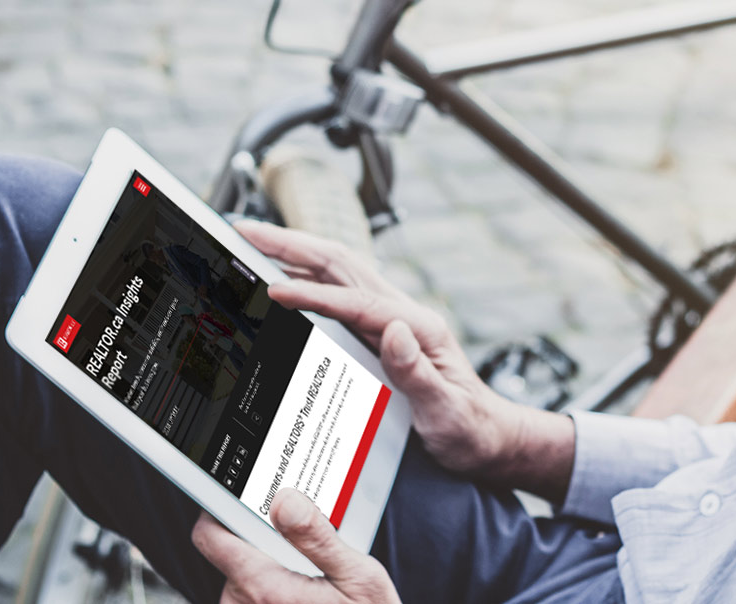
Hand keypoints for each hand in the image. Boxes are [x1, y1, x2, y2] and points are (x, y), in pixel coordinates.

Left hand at [192, 489, 399, 603]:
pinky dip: (274, 586)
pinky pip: (252, 595)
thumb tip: (285, 501)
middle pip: (233, 551)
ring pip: (243, 573)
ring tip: (310, 574)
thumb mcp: (357, 576)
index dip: (223, 509)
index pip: (211, 536)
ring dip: (271, 566)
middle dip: (265, 541)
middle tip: (304, 545)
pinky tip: (305, 590)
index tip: (245, 499)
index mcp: (263, 587)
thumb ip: (317, 537)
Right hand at [234, 221, 573, 496]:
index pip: (355, 301)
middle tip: (245, 231)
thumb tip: (395, 328)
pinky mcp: (382, 334)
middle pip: (342, 265)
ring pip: (338, 273)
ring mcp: (393, 321)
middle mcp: (404, 315)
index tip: (273, 288)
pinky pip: (338, 296)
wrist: (490, 438)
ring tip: (252, 242)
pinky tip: (281, 279)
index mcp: (417, 328)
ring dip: (295, 253)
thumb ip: (417, 372)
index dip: (313, 293)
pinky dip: (306, 279)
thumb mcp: (446, 411)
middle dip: (291, 244)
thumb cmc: (470, 429)